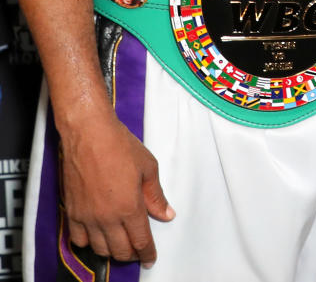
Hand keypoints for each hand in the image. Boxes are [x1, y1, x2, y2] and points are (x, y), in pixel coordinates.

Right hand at [59, 109, 174, 264]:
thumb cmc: (120, 145)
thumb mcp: (148, 167)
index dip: (147, 254)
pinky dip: (89, 242)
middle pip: (120, 251)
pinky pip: (78, 240)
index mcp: (129, 208)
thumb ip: (156, 196)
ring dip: (111, 250)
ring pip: (99, 249)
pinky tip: (97, 235)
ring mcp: (87, 217)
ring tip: (119, 242)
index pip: (140, 242)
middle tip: (137, 249)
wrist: (89, 134)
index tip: (151, 260)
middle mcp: (107, 218)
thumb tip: (166, 214)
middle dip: (131, 254)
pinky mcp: (72, 212)